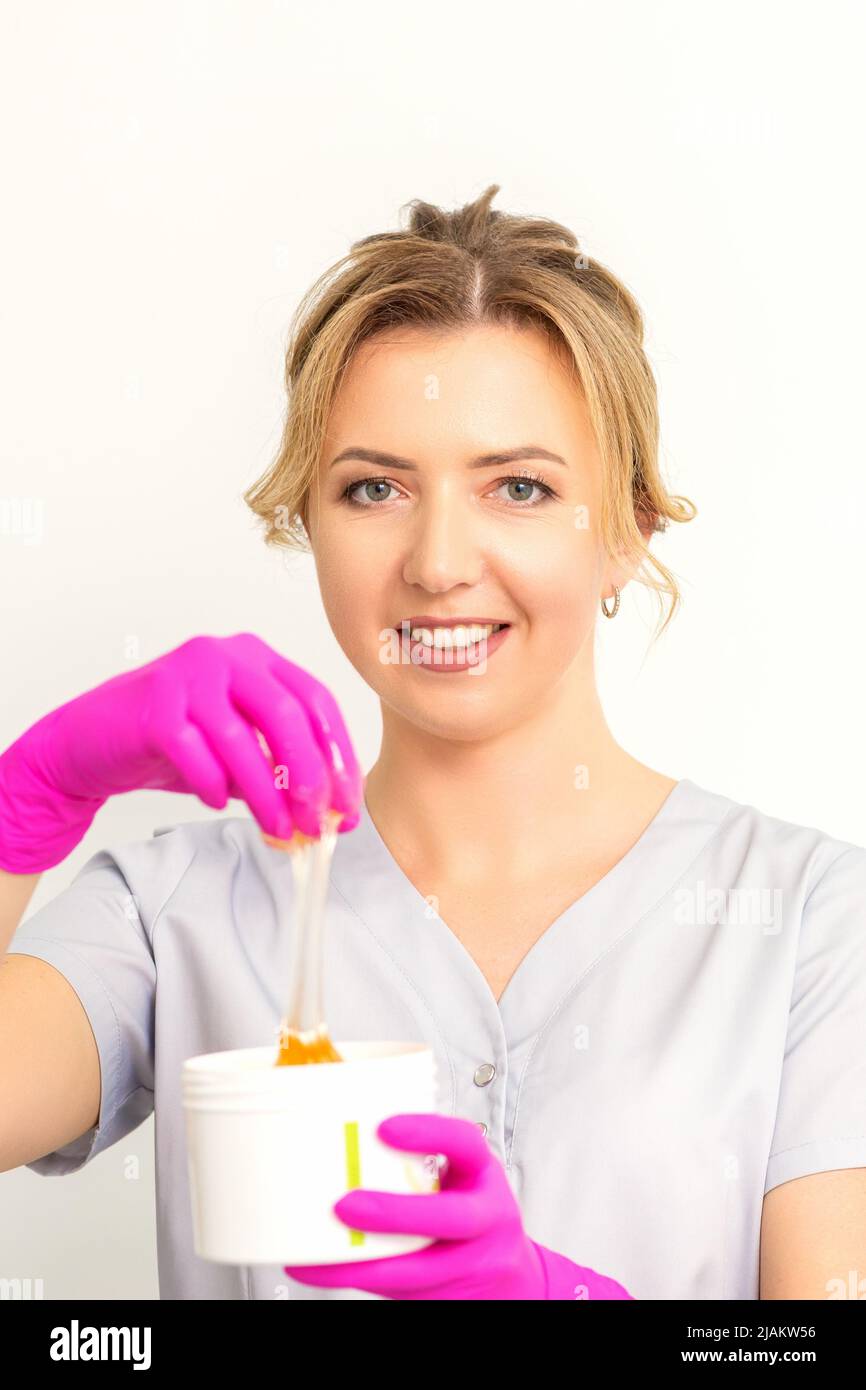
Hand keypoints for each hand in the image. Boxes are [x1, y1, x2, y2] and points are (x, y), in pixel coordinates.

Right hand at [0, 632, 363, 872]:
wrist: (90, 742)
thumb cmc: (171, 745)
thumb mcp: (237, 751)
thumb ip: (278, 768)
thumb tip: (326, 812)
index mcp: (257, 658)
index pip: (317, 702)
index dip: (339, 757)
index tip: (347, 806)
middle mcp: (226, 655)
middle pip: (288, 715)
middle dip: (310, 776)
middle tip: (317, 823)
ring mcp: (187, 674)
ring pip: (242, 737)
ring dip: (265, 793)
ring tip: (278, 830)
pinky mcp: (152, 705)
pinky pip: (194, 750)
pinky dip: (212, 783)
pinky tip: (217, 803)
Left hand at [284, 1113, 634, 1299]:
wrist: (509, 1279)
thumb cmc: (472, 1214)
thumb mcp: (460, 1177)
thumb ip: (419, 1162)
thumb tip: (343, 1135)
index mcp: (482, 1174)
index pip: (465, 1143)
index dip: (429, 1133)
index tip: (384, 1127)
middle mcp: (487, 1218)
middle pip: (452, 1218)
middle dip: (397, 1214)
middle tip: (347, 1205)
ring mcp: (472, 1263)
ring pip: (420, 1271)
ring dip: (363, 1264)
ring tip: (317, 1253)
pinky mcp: (449, 1296)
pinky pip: (402, 1293)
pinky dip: (359, 1280)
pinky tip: (324, 1271)